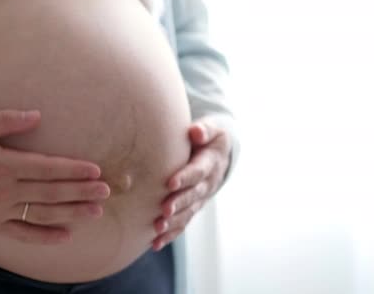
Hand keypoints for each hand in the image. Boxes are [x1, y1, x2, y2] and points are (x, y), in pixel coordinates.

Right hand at [0, 109, 109, 244]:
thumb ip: (6, 120)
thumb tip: (37, 115)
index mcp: (3, 164)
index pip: (46, 168)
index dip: (72, 170)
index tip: (95, 170)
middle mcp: (4, 190)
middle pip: (50, 192)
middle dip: (81, 191)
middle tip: (106, 191)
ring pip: (42, 214)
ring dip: (71, 213)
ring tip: (96, 212)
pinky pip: (22, 234)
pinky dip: (44, 237)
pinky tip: (66, 236)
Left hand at [152, 119, 231, 250]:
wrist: (218, 154)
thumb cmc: (208, 138)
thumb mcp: (212, 129)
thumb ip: (204, 130)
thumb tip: (195, 132)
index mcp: (210, 163)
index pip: (198, 171)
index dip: (186, 177)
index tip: (170, 183)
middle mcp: (206, 184)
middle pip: (192, 196)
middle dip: (179, 203)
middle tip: (164, 210)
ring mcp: (200, 199)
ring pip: (187, 213)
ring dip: (173, 222)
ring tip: (158, 228)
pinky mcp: (192, 208)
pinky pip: (182, 223)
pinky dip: (170, 235)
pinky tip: (155, 244)